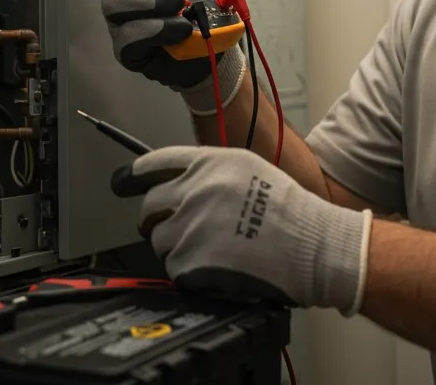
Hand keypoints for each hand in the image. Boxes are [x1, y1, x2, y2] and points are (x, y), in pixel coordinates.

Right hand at [83, 0, 245, 110]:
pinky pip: (128, 42)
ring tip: (181, 7)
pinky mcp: (132, 54)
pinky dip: (156, 31)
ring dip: (149, 5)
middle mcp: (123, 1)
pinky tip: (181, 29)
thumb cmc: (203, 7)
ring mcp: (124, 28)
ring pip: (116, 12)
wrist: (217, 48)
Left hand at [112, 145, 373, 313]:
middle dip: (156, 220)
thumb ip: (209, 174)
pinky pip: (173, 267)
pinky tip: (215, 266)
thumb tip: (175, 185)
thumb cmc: (289, 211)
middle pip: (148, 206)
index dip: (133, 176)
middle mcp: (194, 190)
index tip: (123, 183)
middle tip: (177, 230)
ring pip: (159, 240)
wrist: (312, 246)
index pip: (153, 164)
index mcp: (208, 164)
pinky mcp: (191, 261)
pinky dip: (188, 271)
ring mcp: (190, 227)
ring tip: (210, 249)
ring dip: (176, 247)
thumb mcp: (249, 171)